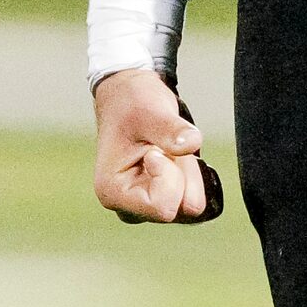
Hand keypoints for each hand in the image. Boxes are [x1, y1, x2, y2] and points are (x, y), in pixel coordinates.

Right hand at [93, 68, 223, 222]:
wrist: (130, 98)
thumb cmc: (134, 103)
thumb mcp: (152, 111)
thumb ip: (171, 130)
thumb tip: (193, 144)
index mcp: (112, 193)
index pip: (163, 208)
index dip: (170, 175)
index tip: (154, 150)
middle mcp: (126, 207)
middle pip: (178, 209)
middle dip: (182, 174)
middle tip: (164, 147)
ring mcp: (143, 206)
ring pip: (187, 205)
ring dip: (187, 173)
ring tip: (168, 150)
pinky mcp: (159, 199)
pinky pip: (191, 198)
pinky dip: (191, 176)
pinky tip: (174, 156)